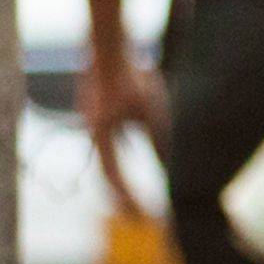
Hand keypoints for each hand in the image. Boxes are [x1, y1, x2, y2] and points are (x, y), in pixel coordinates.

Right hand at [78, 51, 165, 210]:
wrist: (110, 46)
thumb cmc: (131, 78)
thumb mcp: (152, 113)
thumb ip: (158, 142)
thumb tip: (170, 168)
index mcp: (101, 137)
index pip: (113, 177)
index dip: (127, 199)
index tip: (142, 217)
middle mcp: (93, 133)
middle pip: (107, 173)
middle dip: (122, 196)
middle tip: (136, 217)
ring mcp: (93, 122)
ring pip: (108, 158)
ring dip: (122, 177)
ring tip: (137, 193)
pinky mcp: (99, 112)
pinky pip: (111, 141)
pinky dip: (123, 154)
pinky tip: (136, 152)